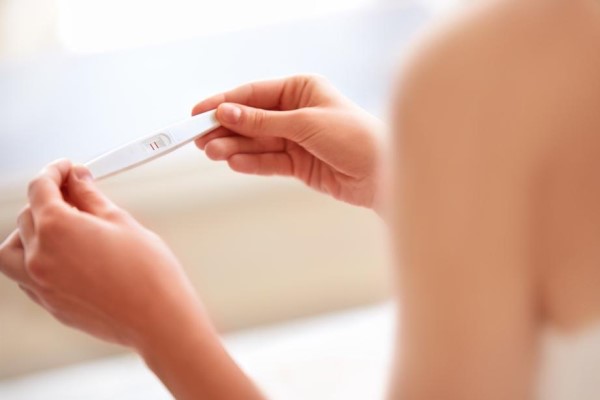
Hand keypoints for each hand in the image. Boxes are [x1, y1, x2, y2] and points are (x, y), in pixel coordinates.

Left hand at [0, 160, 204, 348]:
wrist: (158, 318)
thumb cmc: (148, 274)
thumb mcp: (122, 222)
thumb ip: (91, 199)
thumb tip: (78, 182)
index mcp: (57, 229)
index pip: (41, 188)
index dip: (54, 171)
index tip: (66, 168)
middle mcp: (40, 256)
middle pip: (27, 215)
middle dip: (48, 198)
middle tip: (75, 193)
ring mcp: (41, 284)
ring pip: (12, 249)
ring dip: (28, 232)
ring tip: (57, 227)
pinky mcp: (50, 304)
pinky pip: (24, 276)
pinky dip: (34, 259)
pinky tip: (61, 254)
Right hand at [192, 75, 384, 209]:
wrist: (383, 174)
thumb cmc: (355, 137)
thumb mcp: (306, 123)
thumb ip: (264, 122)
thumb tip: (228, 113)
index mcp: (301, 89)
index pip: (254, 94)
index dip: (225, 103)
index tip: (198, 112)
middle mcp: (296, 112)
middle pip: (251, 120)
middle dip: (226, 129)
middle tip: (199, 139)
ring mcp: (296, 139)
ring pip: (257, 142)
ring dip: (234, 147)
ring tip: (213, 152)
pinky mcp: (298, 164)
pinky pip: (268, 161)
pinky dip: (250, 162)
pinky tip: (233, 162)